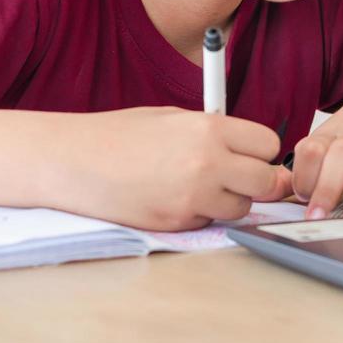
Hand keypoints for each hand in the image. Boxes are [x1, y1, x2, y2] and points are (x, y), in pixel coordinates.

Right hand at [62, 106, 290, 231]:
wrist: (74, 162)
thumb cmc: (119, 135)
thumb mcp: (172, 118)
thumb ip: (215, 133)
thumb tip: (252, 152)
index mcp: (208, 129)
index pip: (268, 145)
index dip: (260, 151)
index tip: (249, 153)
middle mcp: (207, 163)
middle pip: (265, 182)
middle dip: (256, 181)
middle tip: (235, 176)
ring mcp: (193, 198)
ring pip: (241, 208)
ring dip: (229, 200)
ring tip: (197, 186)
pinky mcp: (177, 224)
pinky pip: (209, 222)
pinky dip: (200, 214)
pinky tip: (173, 198)